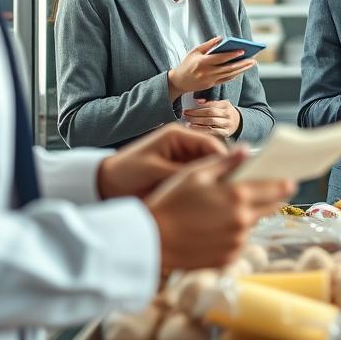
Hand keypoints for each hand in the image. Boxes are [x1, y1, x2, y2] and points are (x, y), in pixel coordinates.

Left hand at [97, 123, 227, 199]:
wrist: (104, 185)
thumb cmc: (125, 172)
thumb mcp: (155, 170)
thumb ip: (183, 172)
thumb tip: (210, 177)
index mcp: (179, 136)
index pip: (211, 144)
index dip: (225, 159)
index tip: (236, 175)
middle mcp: (184, 146)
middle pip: (214, 157)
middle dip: (224, 172)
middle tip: (234, 190)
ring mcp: (183, 161)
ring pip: (209, 170)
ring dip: (216, 182)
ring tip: (226, 198)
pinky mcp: (180, 175)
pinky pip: (199, 181)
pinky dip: (206, 190)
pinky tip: (212, 203)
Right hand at [144, 148, 295, 272]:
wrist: (150, 240)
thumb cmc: (170, 202)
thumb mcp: (196, 174)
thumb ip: (225, 162)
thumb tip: (246, 150)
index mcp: (238, 195)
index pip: (275, 188)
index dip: (285, 183)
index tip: (291, 181)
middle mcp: (242, 220)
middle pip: (271, 208)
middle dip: (271, 199)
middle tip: (268, 193)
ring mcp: (236, 241)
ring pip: (253, 224)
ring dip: (249, 216)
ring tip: (230, 209)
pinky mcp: (227, 257)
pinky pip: (239, 241)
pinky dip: (235, 233)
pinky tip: (217, 227)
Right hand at [167, 36, 256, 100]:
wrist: (179, 82)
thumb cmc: (187, 64)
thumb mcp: (194, 51)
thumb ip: (208, 45)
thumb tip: (221, 38)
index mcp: (202, 62)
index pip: (220, 58)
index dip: (232, 54)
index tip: (242, 50)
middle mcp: (207, 72)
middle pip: (228, 67)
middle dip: (242, 63)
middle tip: (253, 59)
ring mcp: (210, 80)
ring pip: (230, 74)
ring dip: (242, 69)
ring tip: (251, 63)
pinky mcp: (212, 85)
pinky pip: (226, 80)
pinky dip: (235, 75)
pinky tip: (242, 70)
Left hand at [183, 99, 240, 135]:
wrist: (237, 122)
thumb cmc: (224, 112)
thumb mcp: (220, 104)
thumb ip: (209, 103)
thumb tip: (196, 101)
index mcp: (226, 105)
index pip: (210, 105)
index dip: (198, 107)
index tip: (188, 109)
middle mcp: (227, 114)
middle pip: (209, 114)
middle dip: (195, 114)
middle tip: (185, 114)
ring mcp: (227, 124)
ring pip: (210, 123)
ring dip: (197, 123)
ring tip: (187, 122)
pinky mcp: (225, 133)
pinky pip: (212, 132)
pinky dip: (202, 131)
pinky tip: (194, 130)